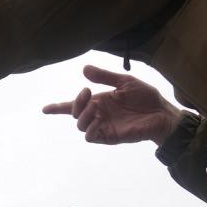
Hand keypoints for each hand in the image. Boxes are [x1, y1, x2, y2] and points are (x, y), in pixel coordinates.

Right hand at [43, 65, 181, 145]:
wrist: (161, 113)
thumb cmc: (145, 98)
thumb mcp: (124, 82)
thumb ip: (104, 77)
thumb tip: (84, 69)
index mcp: (99, 101)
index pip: (74, 106)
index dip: (58, 107)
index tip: (45, 109)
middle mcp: (98, 115)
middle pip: (74, 113)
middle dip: (76, 102)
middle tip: (87, 93)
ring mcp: (102, 126)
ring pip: (79, 125)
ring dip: (83, 115)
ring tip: (96, 107)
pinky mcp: (109, 137)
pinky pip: (90, 136)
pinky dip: (90, 127)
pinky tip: (99, 118)